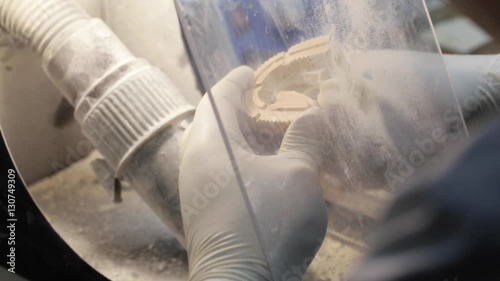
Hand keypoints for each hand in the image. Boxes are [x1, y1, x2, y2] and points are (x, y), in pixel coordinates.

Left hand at [178, 66, 328, 280]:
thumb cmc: (266, 225)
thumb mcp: (297, 174)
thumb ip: (306, 138)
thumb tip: (315, 113)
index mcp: (211, 143)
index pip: (218, 97)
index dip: (236, 80)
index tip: (251, 71)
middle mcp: (196, 162)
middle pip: (213, 121)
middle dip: (239, 108)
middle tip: (267, 103)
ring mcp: (197, 188)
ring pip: (216, 148)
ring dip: (241, 137)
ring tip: (271, 135)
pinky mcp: (205, 210)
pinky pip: (219, 171)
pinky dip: (240, 161)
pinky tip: (266, 170)